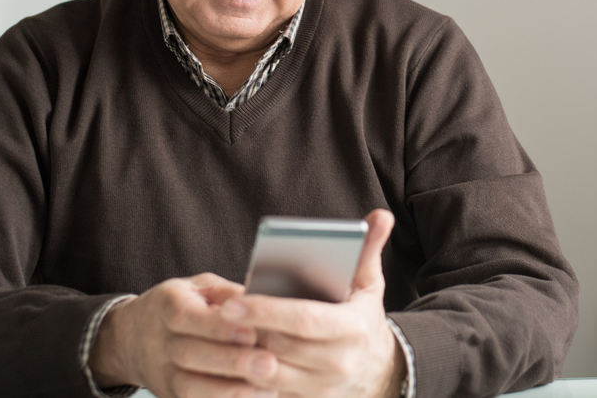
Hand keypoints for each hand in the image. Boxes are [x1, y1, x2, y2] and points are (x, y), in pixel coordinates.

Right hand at [88, 272, 272, 397]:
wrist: (131, 338)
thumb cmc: (179, 305)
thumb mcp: (197, 287)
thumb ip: (225, 293)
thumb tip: (255, 301)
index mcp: (167, 305)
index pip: (188, 317)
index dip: (219, 327)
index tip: (252, 332)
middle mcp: (158, 341)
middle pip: (190, 355)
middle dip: (232, 361)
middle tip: (269, 363)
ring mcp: (160, 373)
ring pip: (189, 387)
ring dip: (229, 390)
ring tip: (268, 388)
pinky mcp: (167, 395)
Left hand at [218, 209, 404, 397]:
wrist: (376, 370)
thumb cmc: (362, 318)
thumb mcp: (368, 285)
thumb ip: (369, 250)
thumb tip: (380, 216)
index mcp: (353, 329)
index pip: (304, 320)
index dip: (266, 312)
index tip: (233, 303)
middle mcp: (339, 363)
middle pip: (280, 348)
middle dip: (247, 332)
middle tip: (216, 315)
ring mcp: (322, 388)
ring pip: (268, 375)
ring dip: (241, 355)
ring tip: (218, 334)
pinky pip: (267, 394)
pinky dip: (245, 378)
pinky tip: (229, 358)